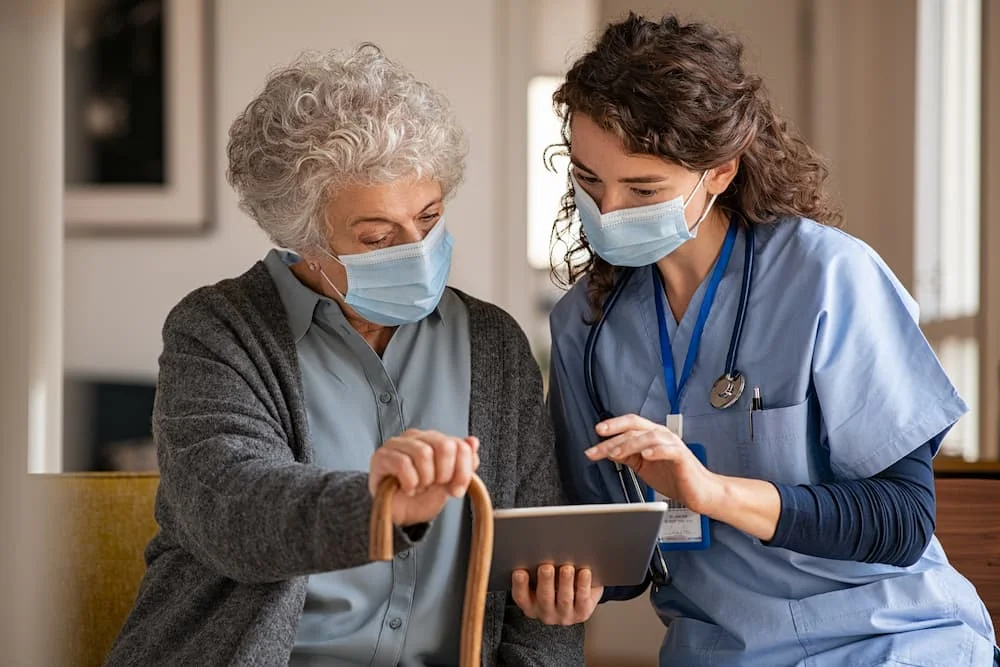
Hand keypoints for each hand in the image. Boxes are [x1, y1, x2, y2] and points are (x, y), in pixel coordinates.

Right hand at [369, 430, 479, 526]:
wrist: (398, 515)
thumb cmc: (422, 497)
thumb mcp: (449, 484)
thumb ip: (464, 464)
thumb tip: (473, 442)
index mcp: (435, 439)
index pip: (459, 445)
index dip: (463, 471)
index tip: (456, 490)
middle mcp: (416, 437)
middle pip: (444, 445)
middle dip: (444, 474)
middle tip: (436, 487)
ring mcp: (397, 444)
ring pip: (423, 453)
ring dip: (425, 479)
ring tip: (420, 487)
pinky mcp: (381, 456)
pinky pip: (402, 464)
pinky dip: (410, 482)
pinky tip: (408, 489)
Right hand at [511, 564, 602, 624]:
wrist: (577, 600)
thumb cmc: (555, 585)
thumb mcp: (540, 580)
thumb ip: (536, 569)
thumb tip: (537, 549)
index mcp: (531, 604)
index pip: (521, 596)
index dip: (519, 585)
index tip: (519, 572)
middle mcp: (546, 612)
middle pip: (544, 598)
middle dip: (545, 581)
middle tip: (546, 567)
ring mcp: (564, 614)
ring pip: (564, 599)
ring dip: (565, 582)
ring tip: (567, 568)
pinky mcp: (582, 612)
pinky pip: (583, 599)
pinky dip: (583, 585)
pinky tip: (584, 572)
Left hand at [585, 414, 722, 515]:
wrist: (699, 492)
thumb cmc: (675, 477)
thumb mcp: (644, 466)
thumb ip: (628, 456)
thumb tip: (608, 450)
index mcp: (652, 436)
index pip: (630, 424)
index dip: (613, 425)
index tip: (597, 432)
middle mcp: (662, 436)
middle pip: (635, 429)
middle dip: (613, 438)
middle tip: (597, 448)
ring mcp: (673, 445)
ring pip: (649, 436)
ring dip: (630, 444)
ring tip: (615, 453)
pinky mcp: (682, 457)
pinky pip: (669, 450)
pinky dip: (656, 451)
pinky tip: (645, 455)